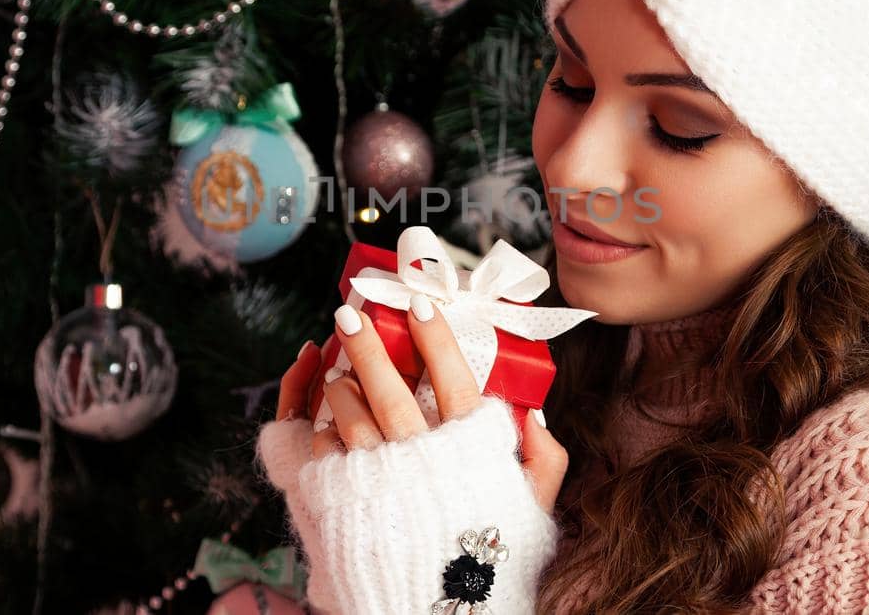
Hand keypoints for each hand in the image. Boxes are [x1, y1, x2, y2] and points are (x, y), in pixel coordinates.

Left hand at [274, 294, 568, 512]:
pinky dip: (324, 430)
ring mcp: (377, 482)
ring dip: (342, 385)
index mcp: (467, 452)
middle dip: (369, 344)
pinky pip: (326, 453)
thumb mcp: (532, 511)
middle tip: (350, 310)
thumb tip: (535, 415)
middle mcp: (419, 460)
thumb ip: (544, 461)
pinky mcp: (342, 503)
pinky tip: (326, 418)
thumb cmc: (488, 563)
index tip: (421, 305)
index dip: (436, 337)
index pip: (451, 377)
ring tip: (338, 367)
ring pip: (351, 416)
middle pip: (390, 388)